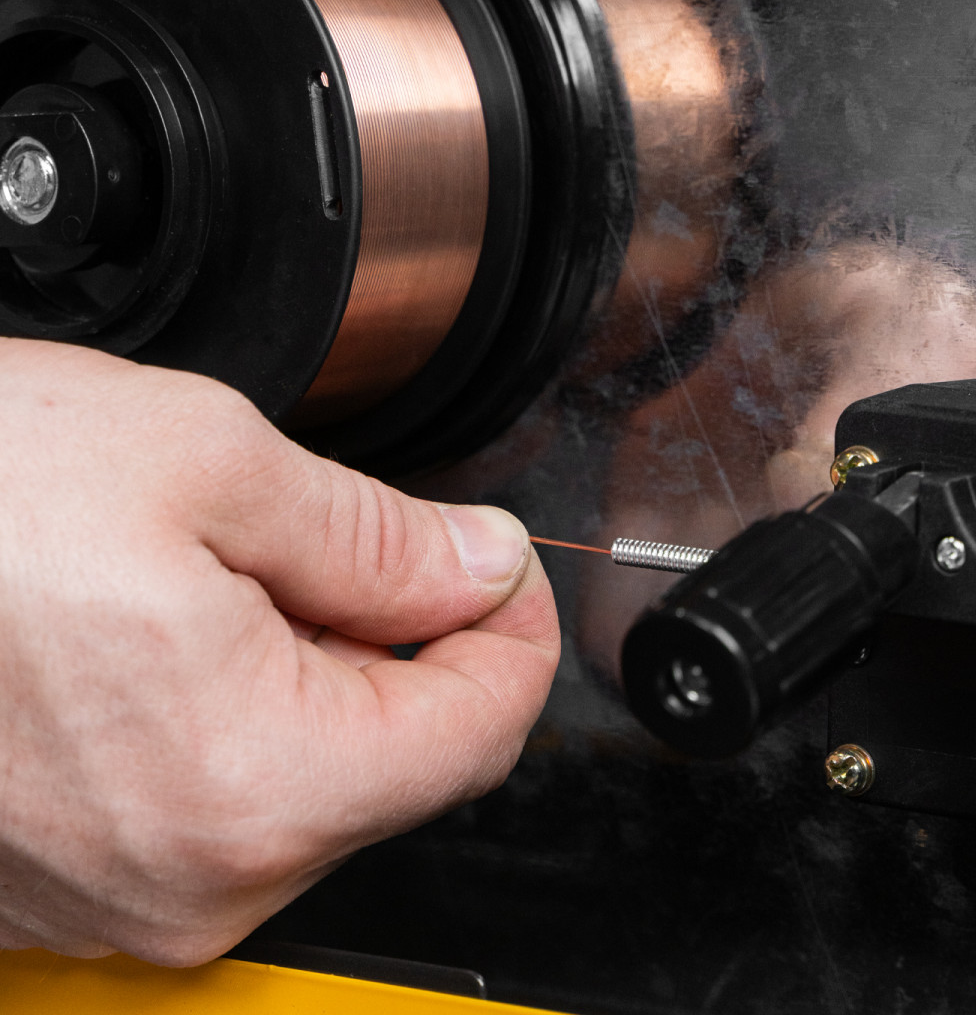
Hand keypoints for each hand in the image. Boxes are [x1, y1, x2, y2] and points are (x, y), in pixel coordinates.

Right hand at [0, 340, 558, 963]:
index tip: (500, 564)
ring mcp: (128, 897)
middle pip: (408, 758)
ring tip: (242, 572)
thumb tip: (480, 565)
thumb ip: (382, 537)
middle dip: (416, 640)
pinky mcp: (75, 882)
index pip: (482, 728)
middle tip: (361, 540)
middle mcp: (195, 877)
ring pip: (320, 778)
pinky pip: (228, 799)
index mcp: (255, 781)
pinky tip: (189, 629)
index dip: (515, 630)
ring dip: (327, 671)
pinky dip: (250, 711)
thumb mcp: (215, 463)